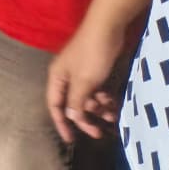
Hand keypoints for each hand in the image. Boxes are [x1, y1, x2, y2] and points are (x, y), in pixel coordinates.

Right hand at [46, 18, 128, 143]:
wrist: (107, 29)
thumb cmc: (91, 55)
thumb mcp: (84, 82)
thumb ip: (77, 102)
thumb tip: (72, 118)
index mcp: (57, 78)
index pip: (55, 105)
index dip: (61, 123)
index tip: (70, 140)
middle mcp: (66, 78)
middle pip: (73, 105)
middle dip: (85, 120)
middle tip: (99, 134)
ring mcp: (80, 74)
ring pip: (87, 99)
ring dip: (98, 110)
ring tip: (112, 116)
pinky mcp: (94, 71)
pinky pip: (96, 92)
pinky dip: (103, 100)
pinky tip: (113, 104)